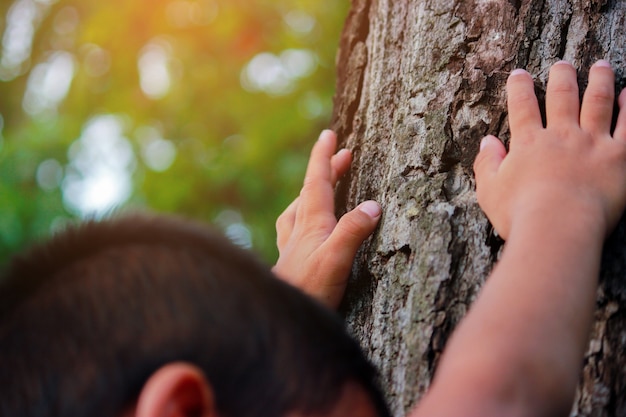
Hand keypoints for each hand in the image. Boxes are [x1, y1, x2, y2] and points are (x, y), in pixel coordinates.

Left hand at [272, 130, 380, 308]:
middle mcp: (299, 230)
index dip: (323, 157)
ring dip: (313, 192)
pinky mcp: (292, 262)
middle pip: (310, 191)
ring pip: (300, 209)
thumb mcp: (336, 260)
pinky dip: (304, 217)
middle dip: (326, 170)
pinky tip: (305, 230)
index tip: (329, 135)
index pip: (316, 182)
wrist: (281, 318)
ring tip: (321, 187)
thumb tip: (373, 205)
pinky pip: (296, 229)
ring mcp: (293, 246)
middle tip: (342, 155)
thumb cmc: (309, 290)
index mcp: (311, 223)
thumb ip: (352, 231)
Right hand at [474, 60, 625, 239]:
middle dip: (562, 77)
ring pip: (596, 102)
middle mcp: (561, 136)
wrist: (557, 227)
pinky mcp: (618, 156)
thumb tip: (488, 142)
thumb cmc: (519, 214)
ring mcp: (591, 143)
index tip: (519, 74)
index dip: (519, 88)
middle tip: (562, 65)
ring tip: (600, 65)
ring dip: (598, 81)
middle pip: (562, 97)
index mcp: (528, 143)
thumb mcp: (489, 191)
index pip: (522, 106)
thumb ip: (487, 164)